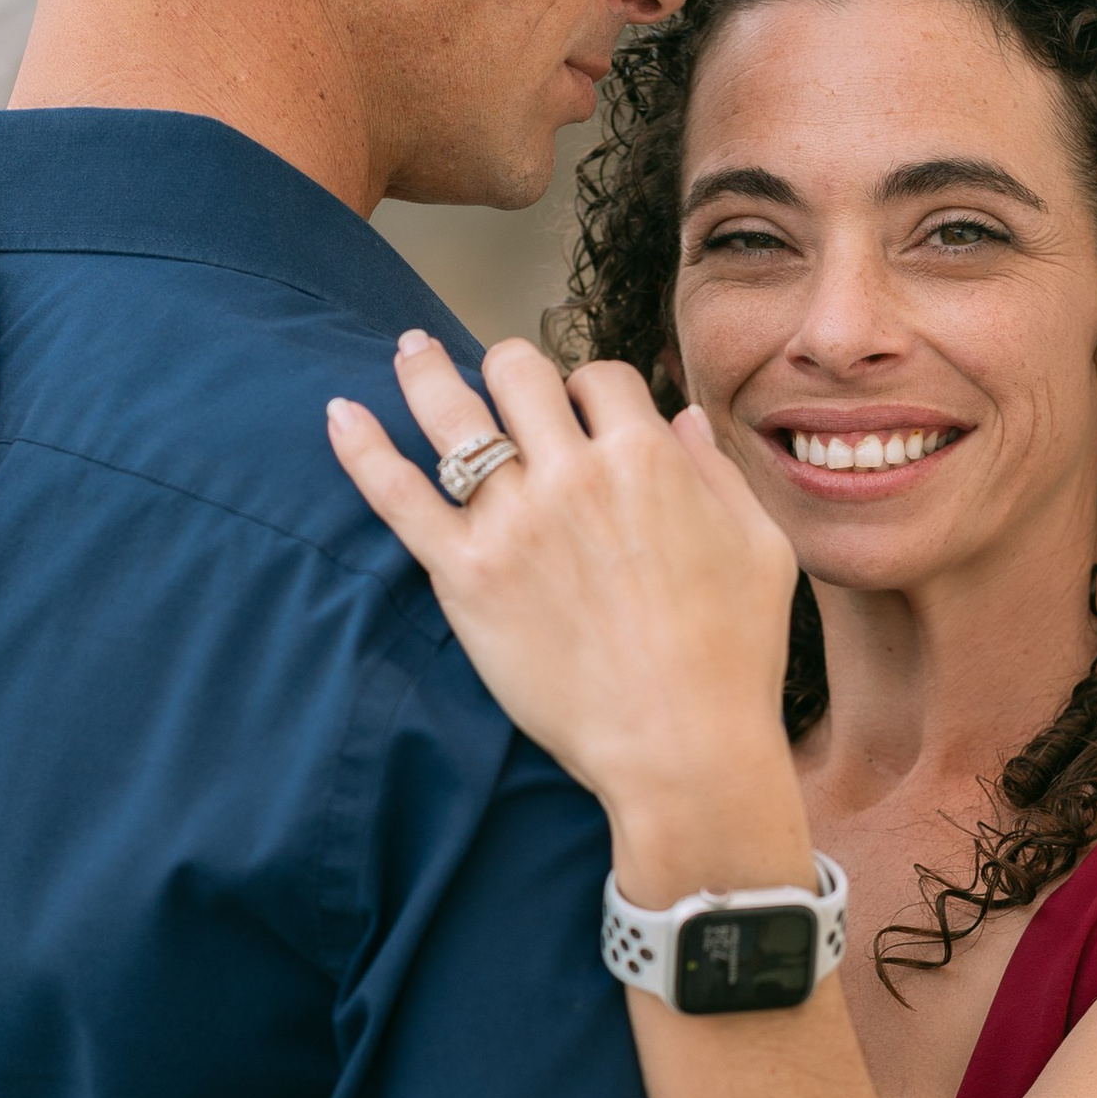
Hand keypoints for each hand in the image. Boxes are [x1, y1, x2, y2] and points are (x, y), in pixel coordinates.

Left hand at [326, 332, 805, 875]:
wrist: (681, 746)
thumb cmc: (732, 655)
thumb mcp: (758, 547)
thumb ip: (717, 473)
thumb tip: (683, 420)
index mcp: (646, 458)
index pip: (600, 377)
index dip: (590, 390)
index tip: (584, 416)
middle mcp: (574, 473)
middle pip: (520, 373)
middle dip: (513, 370)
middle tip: (503, 386)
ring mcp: (513, 521)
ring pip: (453, 413)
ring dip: (426, 371)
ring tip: (409, 350)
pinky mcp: (465, 574)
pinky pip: (399, 494)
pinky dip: (363, 449)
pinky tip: (338, 414)